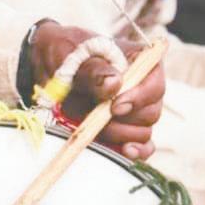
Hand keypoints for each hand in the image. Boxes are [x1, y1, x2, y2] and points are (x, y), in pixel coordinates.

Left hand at [30, 23, 164, 159]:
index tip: (115, 106)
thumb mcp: (73, 57)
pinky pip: (142, 145)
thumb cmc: (64, 53)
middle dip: (124, 120)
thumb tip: (114, 84)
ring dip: (119, 134)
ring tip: (93, 125)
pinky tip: (123, 150)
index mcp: (137, 61)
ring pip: (144, 131)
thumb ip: (93, 71)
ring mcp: (133, 109)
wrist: (48, 65)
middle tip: (97, 116)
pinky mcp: (124, 129)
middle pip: (151, 111)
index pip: (155, 82)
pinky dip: (135, 151)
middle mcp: (141, 86)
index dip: (140, 97)